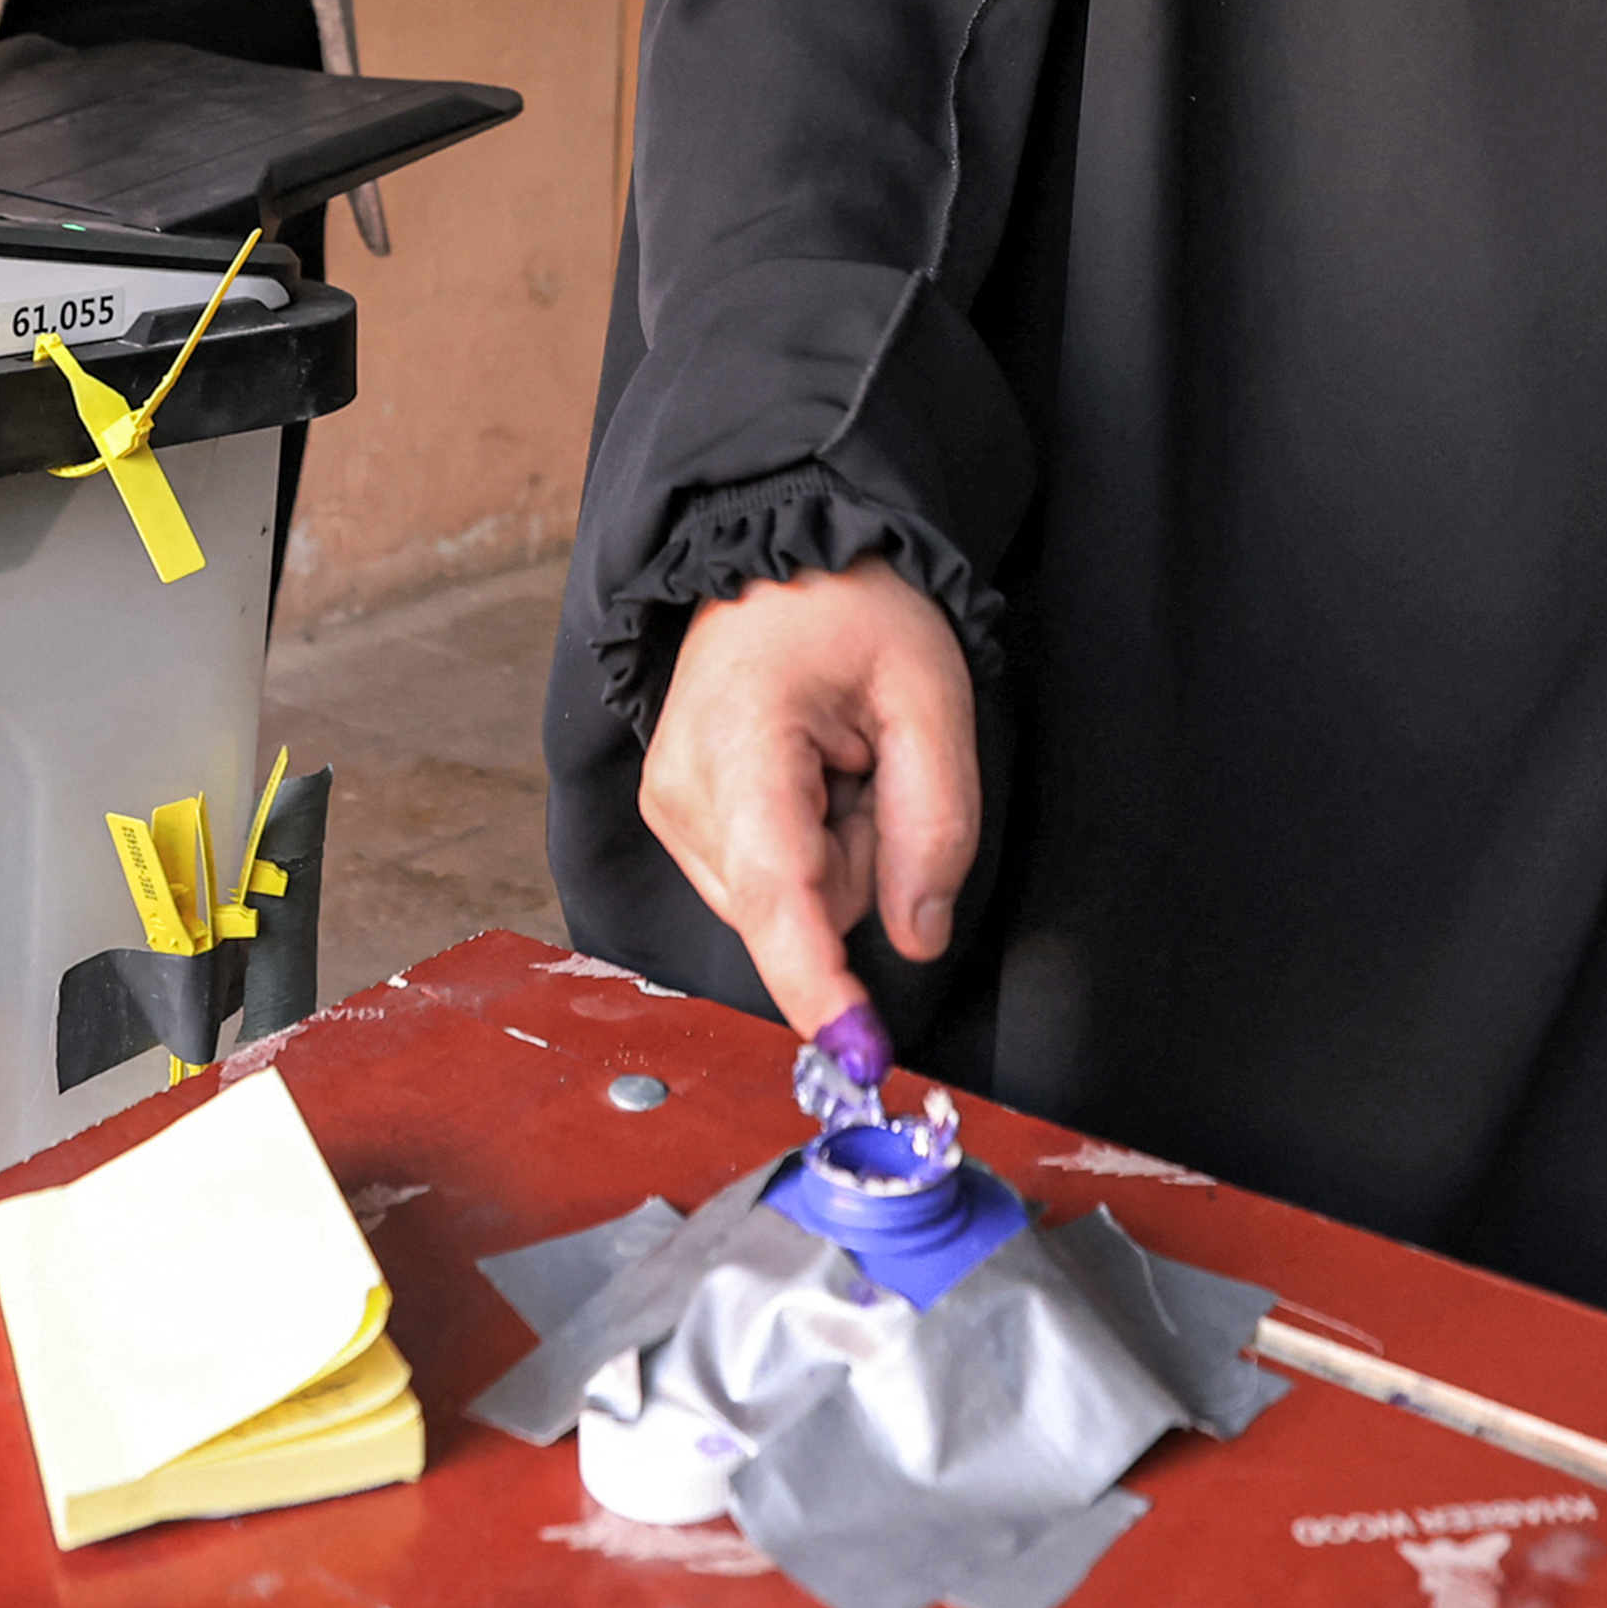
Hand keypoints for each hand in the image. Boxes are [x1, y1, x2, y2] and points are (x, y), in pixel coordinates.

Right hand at [636, 555, 976, 1042]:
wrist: (778, 554)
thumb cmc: (852, 609)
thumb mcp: (932, 696)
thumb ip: (936, 825)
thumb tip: (916, 939)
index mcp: (740, 744)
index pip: (778, 894)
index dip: (818, 984)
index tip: (857, 1053)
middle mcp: (682, 791)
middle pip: (798, 908)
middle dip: (862, 864)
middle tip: (875, 764)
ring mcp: (671, 809)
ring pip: (787, 905)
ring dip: (838, 854)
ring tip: (841, 760)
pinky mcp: (678, 821)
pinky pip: (767, 884)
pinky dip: (810, 847)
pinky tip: (813, 776)